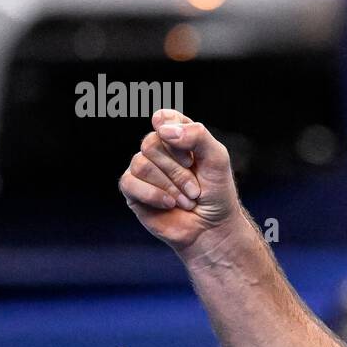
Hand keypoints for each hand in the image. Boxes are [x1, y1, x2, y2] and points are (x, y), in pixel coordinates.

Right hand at [118, 109, 242, 253]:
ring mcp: (143, 169)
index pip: (163, 118)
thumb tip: (163, 130)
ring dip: (170, 186)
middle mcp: (157, 150)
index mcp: (177, 136)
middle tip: (195, 189)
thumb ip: (197, 136)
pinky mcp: (132, 190)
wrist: (211, 227)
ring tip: (186, 200)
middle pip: (151, 143)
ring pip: (141, 164)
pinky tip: (169, 204)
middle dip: (178, 171)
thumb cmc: (216, 192)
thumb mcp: (217, 159)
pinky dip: (154, 195)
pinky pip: (129, 182)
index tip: (191, 157)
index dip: (174, 133)